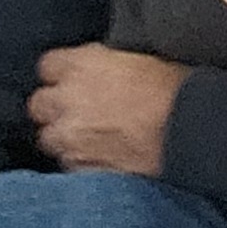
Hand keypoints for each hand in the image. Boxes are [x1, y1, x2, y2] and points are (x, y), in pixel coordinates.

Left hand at [28, 43, 188, 171]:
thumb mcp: (136, 58)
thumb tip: (95, 71)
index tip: (74, 78)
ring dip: (63, 137)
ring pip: (48, 139)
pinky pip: (68, 164)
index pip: (47, 66)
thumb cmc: (173, 88)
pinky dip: (80, 161)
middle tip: (76, 110)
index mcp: (81, 65)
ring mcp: (70, 139)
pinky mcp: (81, 169)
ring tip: (87, 138)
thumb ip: (102, 64)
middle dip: (54, 108)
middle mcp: (66, 101)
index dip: (61, 73)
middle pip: (38, 104)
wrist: (188, 130)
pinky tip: (100, 158)